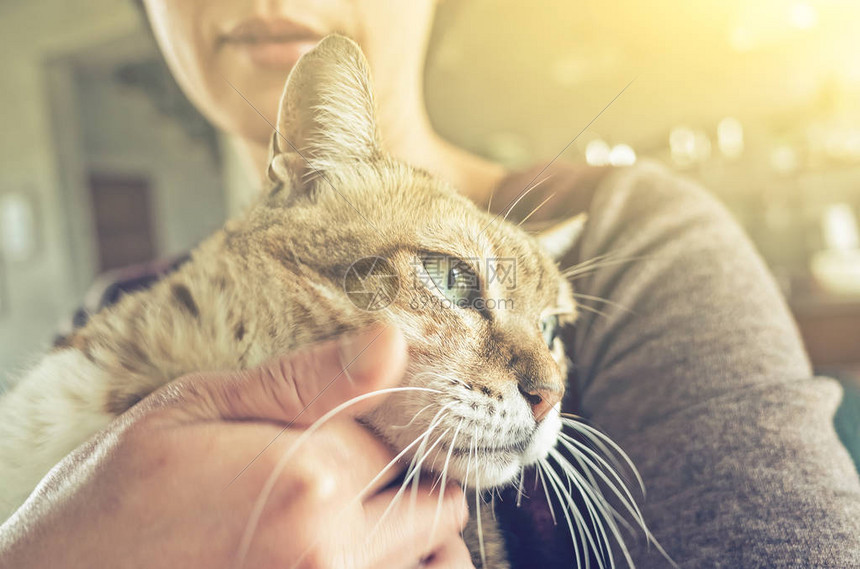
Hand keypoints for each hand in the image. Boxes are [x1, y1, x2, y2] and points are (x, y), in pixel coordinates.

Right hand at [0, 325, 473, 568]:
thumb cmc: (119, 491)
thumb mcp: (199, 406)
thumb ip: (308, 380)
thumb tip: (393, 341)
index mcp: (310, 478)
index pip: (406, 435)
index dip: (387, 420)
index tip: (362, 415)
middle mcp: (331, 550)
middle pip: (432, 503)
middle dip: (410, 476)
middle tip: (362, 459)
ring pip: (426, 557)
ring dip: (408, 529)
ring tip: (356, 504)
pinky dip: (392, 564)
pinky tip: (349, 541)